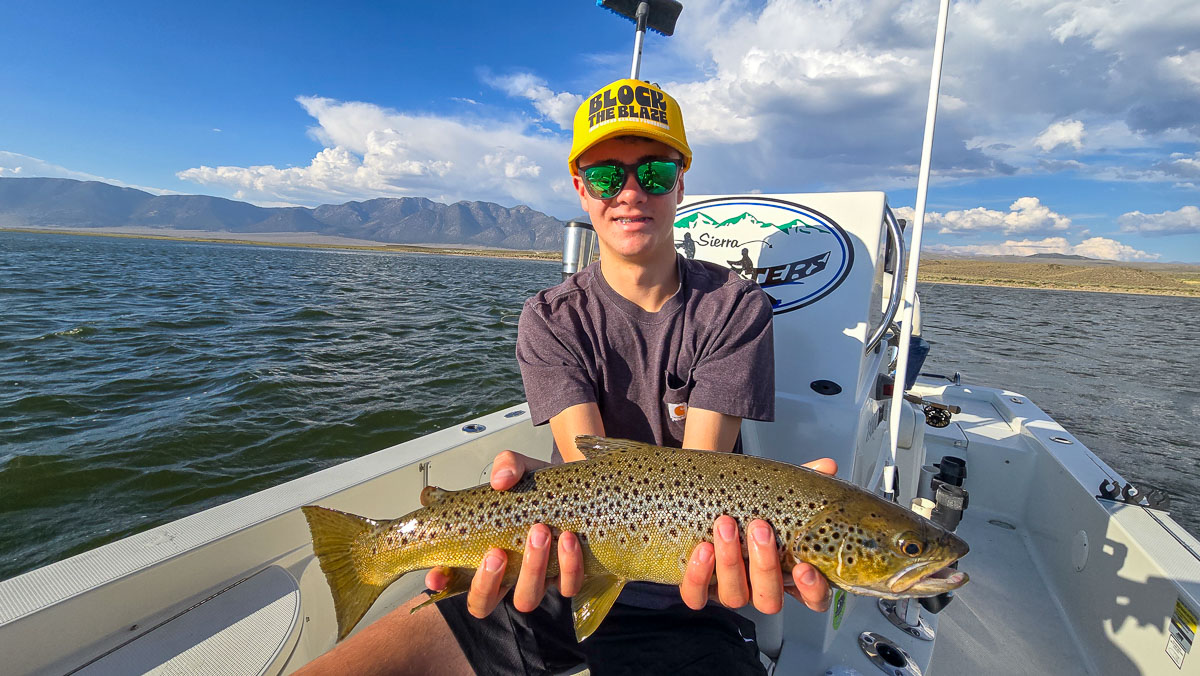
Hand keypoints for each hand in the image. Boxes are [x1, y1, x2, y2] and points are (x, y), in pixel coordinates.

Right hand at [423, 450, 584, 618]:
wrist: (582, 488)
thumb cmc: (542, 485)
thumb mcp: (522, 468)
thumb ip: (507, 466)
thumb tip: (500, 481)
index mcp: (483, 550)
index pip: (451, 578)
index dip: (439, 582)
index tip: (436, 575)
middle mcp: (505, 574)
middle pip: (482, 603)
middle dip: (487, 582)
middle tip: (498, 552)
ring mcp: (535, 580)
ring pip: (526, 599)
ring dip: (531, 569)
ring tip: (540, 532)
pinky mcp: (566, 578)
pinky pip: (566, 586)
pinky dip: (568, 565)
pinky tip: (569, 540)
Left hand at [679, 457, 836, 613]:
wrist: (707, 497)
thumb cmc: (751, 503)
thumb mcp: (778, 492)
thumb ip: (805, 482)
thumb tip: (828, 466)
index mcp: (789, 574)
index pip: (813, 599)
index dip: (812, 590)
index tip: (804, 567)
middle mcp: (760, 589)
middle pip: (770, 600)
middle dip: (764, 565)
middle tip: (759, 527)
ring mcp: (730, 591)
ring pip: (734, 596)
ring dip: (730, 562)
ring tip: (726, 524)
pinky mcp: (699, 589)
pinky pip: (696, 597)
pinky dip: (698, 576)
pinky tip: (702, 549)